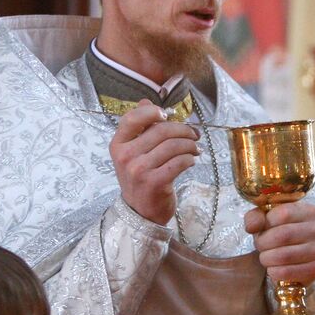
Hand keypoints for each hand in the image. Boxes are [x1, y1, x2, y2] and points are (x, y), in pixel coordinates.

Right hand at [110, 100, 201, 225]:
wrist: (140, 213)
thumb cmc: (140, 178)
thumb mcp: (133, 153)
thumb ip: (139, 127)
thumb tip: (146, 101)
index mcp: (118, 145)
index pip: (133, 118)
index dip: (153, 112)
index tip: (167, 115)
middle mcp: (125, 156)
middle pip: (161, 130)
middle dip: (184, 129)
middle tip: (195, 134)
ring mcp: (139, 170)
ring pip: (173, 145)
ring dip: (191, 144)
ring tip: (196, 148)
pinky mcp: (155, 182)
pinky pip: (179, 162)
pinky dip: (190, 159)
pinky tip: (192, 161)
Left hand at [244, 201, 314, 283]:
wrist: (300, 257)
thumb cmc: (281, 233)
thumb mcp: (268, 219)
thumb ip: (255, 217)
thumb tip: (252, 227)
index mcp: (309, 211)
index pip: (283, 214)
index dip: (266, 224)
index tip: (261, 230)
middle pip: (283, 235)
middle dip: (264, 243)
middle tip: (260, 246)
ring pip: (284, 256)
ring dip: (267, 258)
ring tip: (266, 257)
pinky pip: (288, 272)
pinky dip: (274, 272)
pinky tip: (273, 268)